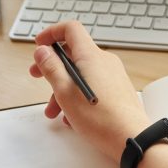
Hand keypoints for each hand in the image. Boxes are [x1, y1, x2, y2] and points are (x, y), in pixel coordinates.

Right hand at [29, 21, 149, 162]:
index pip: (71, 29)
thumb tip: (43, 51)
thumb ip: (51, 68)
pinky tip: (72, 116)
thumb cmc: (99, 118)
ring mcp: (113, 75)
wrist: (130, 138)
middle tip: (37, 75)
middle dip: (52, 66)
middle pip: (73, 53)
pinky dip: (78, 95)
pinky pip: (93, 85)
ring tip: (53, 111)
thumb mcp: (64, 92)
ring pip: (81, 73)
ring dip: (62, 88)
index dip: (52, 33)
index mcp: (91, 56)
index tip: (40, 45)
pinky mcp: (117, 89)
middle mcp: (104, 61)